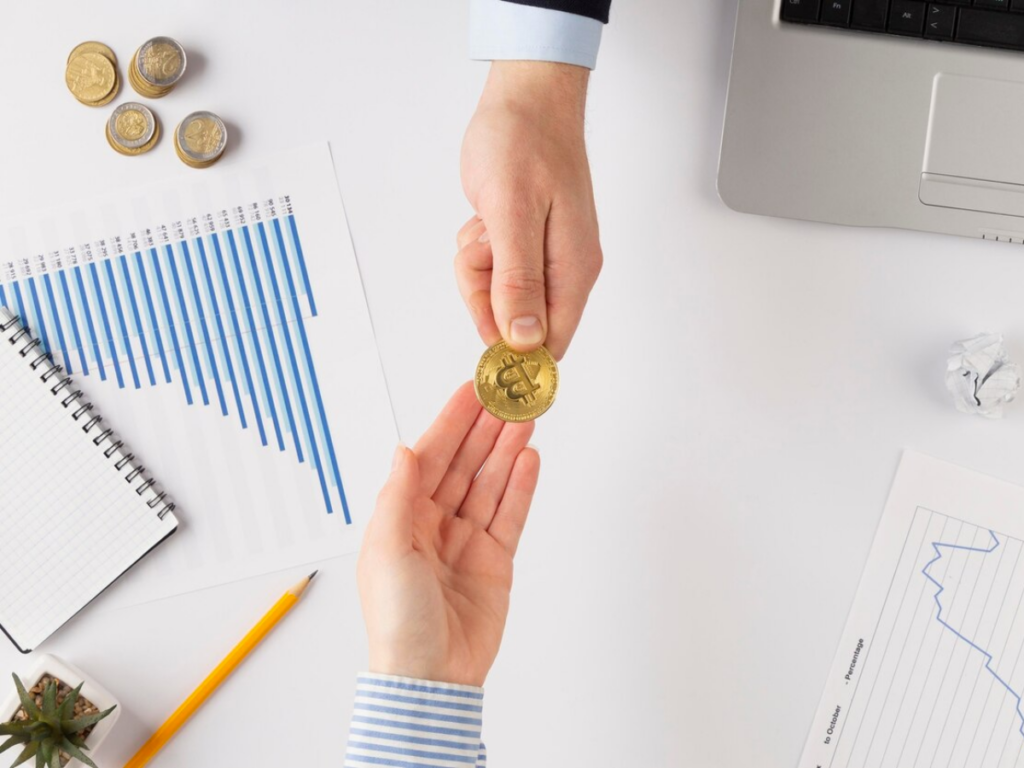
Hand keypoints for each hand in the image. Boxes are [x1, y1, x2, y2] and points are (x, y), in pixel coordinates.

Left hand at [357, 383, 540, 686]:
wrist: (430, 676)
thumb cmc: (396, 621)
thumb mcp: (386, 550)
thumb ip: (398, 496)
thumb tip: (404, 450)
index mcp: (402, 517)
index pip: (430, 457)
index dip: (451, 423)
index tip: (470, 393)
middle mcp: (434, 524)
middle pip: (465, 465)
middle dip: (486, 430)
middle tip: (508, 397)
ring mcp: (467, 540)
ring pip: (491, 484)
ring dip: (507, 451)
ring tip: (526, 419)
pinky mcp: (495, 561)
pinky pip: (510, 514)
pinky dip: (521, 487)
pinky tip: (530, 459)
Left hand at [458, 61, 602, 359]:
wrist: (525, 99)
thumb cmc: (523, 143)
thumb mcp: (512, 213)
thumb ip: (519, 280)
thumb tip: (527, 340)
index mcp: (573, 270)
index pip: (550, 346)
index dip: (515, 358)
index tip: (480, 348)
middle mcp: (566, 271)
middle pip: (518, 325)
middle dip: (485, 296)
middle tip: (482, 247)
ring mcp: (547, 258)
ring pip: (498, 297)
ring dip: (478, 269)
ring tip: (485, 224)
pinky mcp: (527, 246)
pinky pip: (493, 272)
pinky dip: (479, 251)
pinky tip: (486, 218)